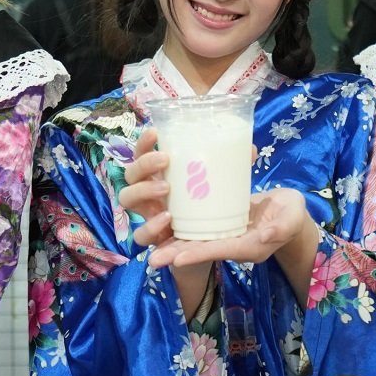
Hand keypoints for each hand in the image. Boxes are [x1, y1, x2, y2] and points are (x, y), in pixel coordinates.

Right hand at [119, 127, 261, 250]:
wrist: (207, 243)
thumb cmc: (208, 206)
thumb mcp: (218, 185)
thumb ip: (231, 168)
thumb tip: (249, 150)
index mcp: (159, 174)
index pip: (142, 153)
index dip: (144, 142)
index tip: (155, 132)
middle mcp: (147, 192)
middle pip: (129, 174)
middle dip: (144, 164)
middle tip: (166, 159)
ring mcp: (147, 214)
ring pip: (126, 199)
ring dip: (142, 190)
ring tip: (166, 188)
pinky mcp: (153, 237)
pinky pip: (140, 234)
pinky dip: (150, 225)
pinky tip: (167, 218)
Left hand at [143, 187, 317, 270]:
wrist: (288, 213)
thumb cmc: (292, 214)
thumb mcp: (292, 217)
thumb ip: (281, 226)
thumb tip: (266, 234)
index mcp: (249, 246)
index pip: (221, 250)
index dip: (199, 253)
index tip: (177, 258)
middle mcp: (233, 246)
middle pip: (202, 251)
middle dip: (177, 255)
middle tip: (152, 260)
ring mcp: (225, 238)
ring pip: (196, 243)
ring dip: (173, 246)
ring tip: (150, 252)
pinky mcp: (220, 227)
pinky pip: (198, 232)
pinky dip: (181, 231)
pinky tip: (162, 226)